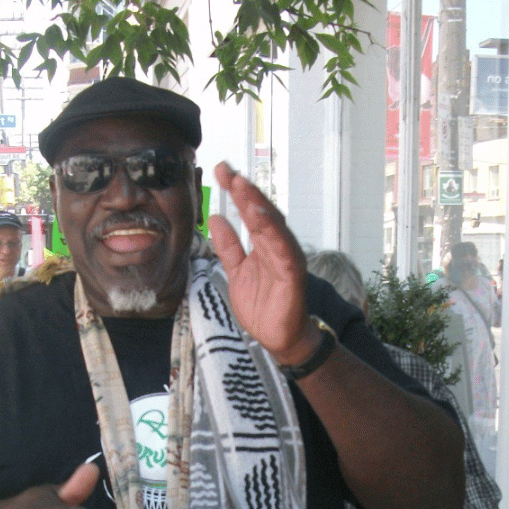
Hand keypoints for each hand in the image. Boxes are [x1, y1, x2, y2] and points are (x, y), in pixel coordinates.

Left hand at [208, 162, 320, 365]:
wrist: (277, 337)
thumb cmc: (262, 306)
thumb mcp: (236, 273)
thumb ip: (228, 247)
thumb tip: (216, 218)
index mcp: (263, 244)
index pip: (250, 212)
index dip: (236, 191)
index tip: (221, 170)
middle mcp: (276, 246)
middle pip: (261, 212)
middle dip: (245, 191)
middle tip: (228, 171)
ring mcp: (286, 258)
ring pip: (273, 226)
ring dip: (257, 205)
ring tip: (242, 186)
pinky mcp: (293, 274)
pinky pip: (283, 250)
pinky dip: (273, 233)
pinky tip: (260, 217)